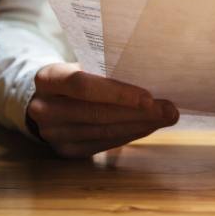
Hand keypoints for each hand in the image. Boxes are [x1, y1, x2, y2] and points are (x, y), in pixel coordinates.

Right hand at [27, 62, 178, 157]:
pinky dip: (130, 135)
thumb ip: (107, 71)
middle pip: (97, 113)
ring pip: (103, 132)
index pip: (83, 86)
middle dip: (138, 113)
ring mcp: (53, 134)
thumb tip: (152, 80)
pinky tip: (148, 127)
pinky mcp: (66, 151)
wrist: (46, 99)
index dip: (117, 93)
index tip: (148, 97)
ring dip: (140, 126)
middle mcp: (44, 109)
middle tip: (169, 110)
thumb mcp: (82, 65)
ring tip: (166, 118)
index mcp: (48, 78)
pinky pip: (104, 144)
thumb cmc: (75, 76)